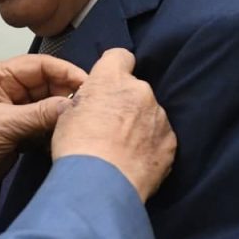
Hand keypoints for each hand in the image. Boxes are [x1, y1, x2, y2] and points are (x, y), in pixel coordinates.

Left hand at [0, 53, 85, 221]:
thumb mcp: (1, 125)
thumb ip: (39, 114)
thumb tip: (75, 106)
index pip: (40, 66)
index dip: (67, 72)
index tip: (91, 86)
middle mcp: (8, 91)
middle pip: (48, 85)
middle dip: (69, 95)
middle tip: (94, 109)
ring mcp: (14, 114)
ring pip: (49, 108)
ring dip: (65, 116)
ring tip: (87, 125)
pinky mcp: (18, 137)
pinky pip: (45, 129)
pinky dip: (56, 133)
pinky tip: (69, 139)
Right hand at [51, 48, 175, 201]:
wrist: (100, 183)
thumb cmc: (77, 146)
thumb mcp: (68, 113)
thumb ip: (87, 99)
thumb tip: (93, 104)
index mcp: (112, 78)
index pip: (120, 55)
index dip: (114, 67)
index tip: (108, 83)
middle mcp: (140, 91)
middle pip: (134, 88)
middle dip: (125, 102)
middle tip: (108, 124)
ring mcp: (159, 117)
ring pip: (149, 113)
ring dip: (138, 124)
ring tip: (120, 147)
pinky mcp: (170, 142)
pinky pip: (159, 137)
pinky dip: (149, 145)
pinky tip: (133, 160)